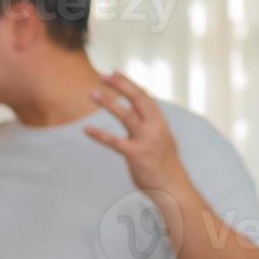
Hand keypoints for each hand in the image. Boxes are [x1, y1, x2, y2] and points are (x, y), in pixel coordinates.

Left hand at [84, 71, 187, 193]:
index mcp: (160, 122)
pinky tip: (86, 129)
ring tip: (92, 92)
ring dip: (108, 102)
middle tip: (102, 75)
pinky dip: (99, 134)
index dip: (129, 83)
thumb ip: (152, 125)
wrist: (172, 187)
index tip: (114, 71)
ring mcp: (146, 140)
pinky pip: (114, 142)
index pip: (144, 96)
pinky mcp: (135, 154)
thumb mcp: (162, 139)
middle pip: (137, 98)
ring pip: (126, 115)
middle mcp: (155, 127)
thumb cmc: (164, 164)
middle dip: (120, 84)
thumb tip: (142, 113)